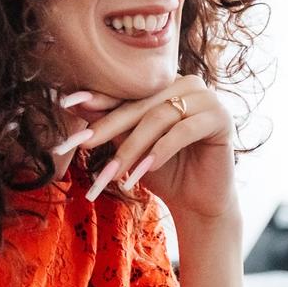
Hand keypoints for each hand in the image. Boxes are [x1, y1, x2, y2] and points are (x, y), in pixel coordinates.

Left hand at [52, 75, 238, 221]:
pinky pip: (184, 130)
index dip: (97, 98)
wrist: (197, 202)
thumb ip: (111, 123)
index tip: (66, 105)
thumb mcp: (131, 146)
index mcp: (166, 85)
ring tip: (114, 173)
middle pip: (141, 104)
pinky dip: (161, 150)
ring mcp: (208, 98)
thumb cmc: (163, 172)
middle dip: (109, 128)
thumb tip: (76, 103)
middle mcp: (188, 84)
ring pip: (160, 117)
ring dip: (133, 147)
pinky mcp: (221, 118)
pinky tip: (145, 169)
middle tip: (84, 145)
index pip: (128, 90)